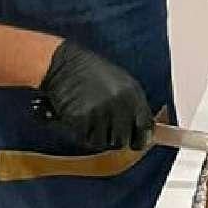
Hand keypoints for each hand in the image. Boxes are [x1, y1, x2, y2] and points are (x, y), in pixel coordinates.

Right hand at [33, 41, 153, 154]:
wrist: (62, 64)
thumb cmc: (90, 72)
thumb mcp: (120, 82)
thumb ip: (132, 104)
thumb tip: (143, 130)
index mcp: (133, 93)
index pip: (145, 128)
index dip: (139, 139)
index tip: (134, 143)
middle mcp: (119, 103)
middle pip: (122, 140)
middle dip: (113, 139)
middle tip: (102, 129)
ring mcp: (101, 111)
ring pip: (103, 143)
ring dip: (95, 137)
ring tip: (88, 120)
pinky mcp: (81, 118)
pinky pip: (85, 140)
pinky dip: (80, 135)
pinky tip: (77, 120)